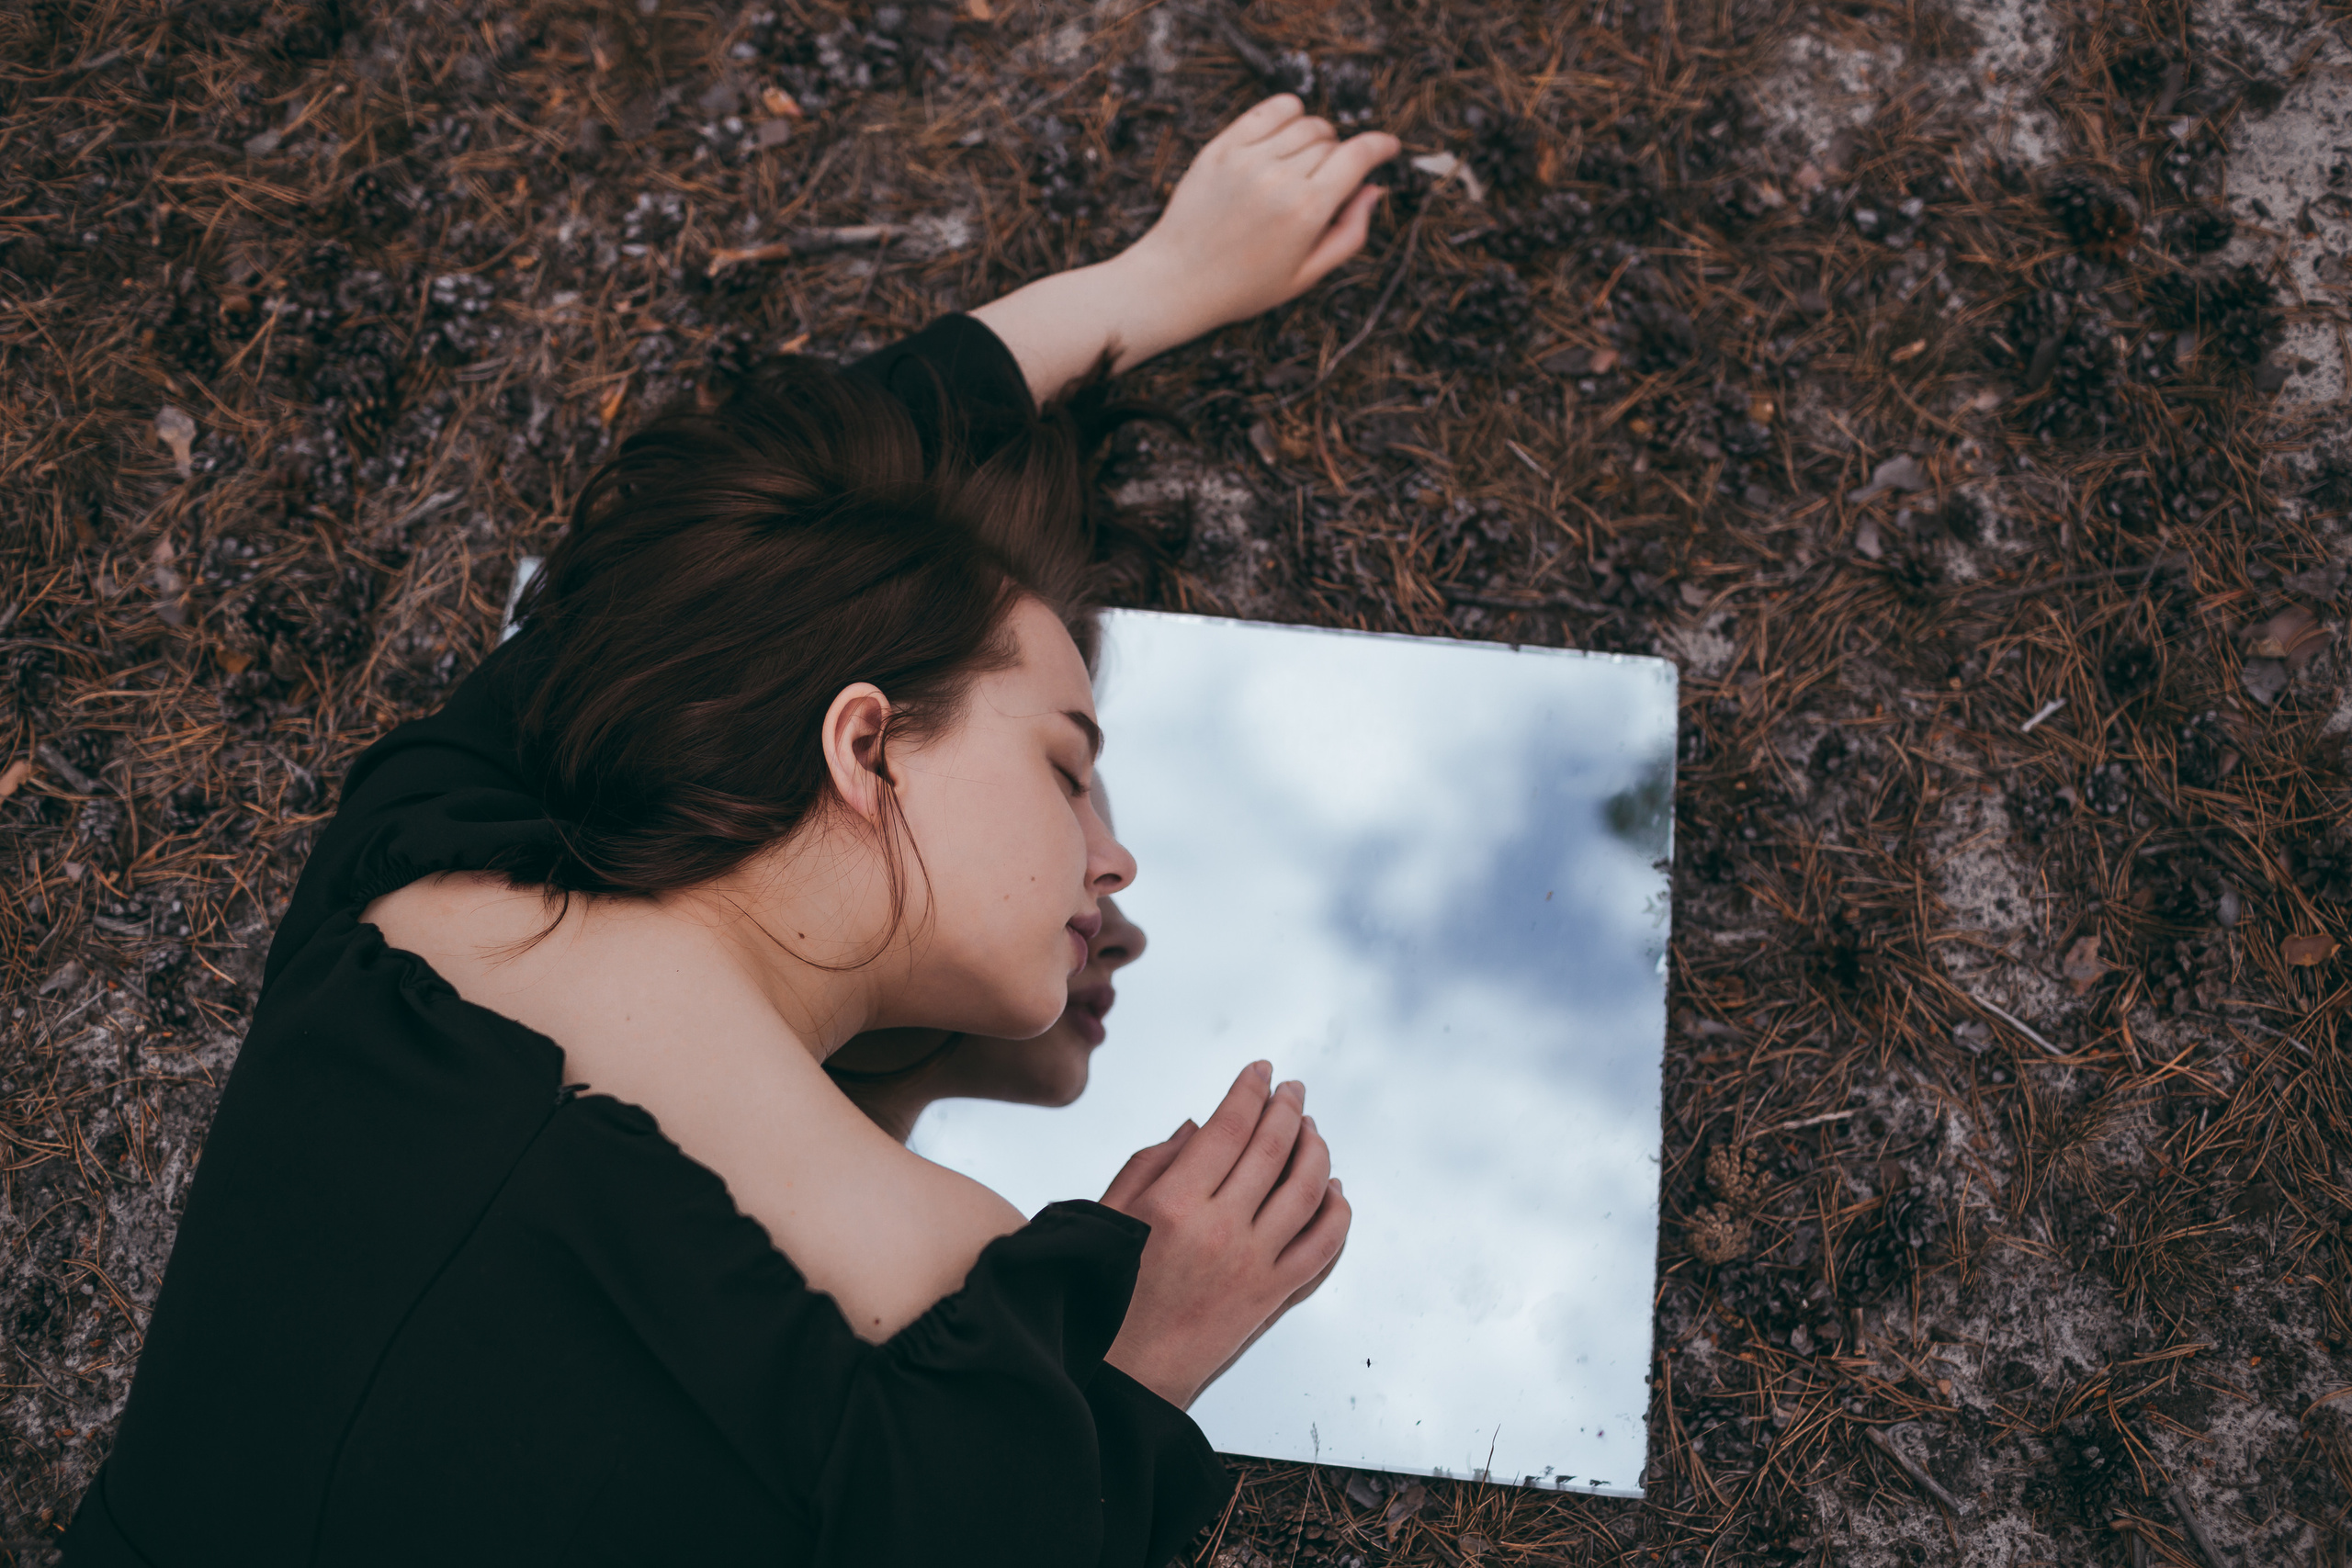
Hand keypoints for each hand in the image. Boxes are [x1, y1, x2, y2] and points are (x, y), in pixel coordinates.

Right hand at [1097, 1060, 1350, 1409]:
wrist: (1126, 1376)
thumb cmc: (1108, 1291)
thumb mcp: (1110, 1216)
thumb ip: (1152, 1163)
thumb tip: (1197, 1125)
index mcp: (1174, 1204)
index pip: (1228, 1127)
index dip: (1248, 1091)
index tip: (1260, 1071)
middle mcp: (1220, 1230)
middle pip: (1273, 1150)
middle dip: (1288, 1109)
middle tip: (1293, 1089)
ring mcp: (1253, 1266)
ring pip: (1307, 1192)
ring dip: (1316, 1151)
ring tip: (1313, 1129)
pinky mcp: (1272, 1297)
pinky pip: (1322, 1248)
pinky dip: (1336, 1214)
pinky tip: (1334, 1190)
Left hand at [1115, 94, 1402, 342]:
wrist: (1177, 281)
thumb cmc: (1245, 286)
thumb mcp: (1307, 275)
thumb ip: (1349, 233)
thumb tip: (1373, 190)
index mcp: (1306, 211)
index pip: (1358, 155)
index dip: (1381, 146)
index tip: (1389, 147)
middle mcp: (1279, 178)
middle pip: (1331, 142)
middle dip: (1340, 157)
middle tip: (1327, 184)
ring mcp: (1247, 159)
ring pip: (1304, 123)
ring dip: (1315, 137)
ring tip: (1304, 164)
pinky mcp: (1222, 148)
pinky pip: (1269, 111)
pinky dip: (1287, 113)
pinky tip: (1287, 131)